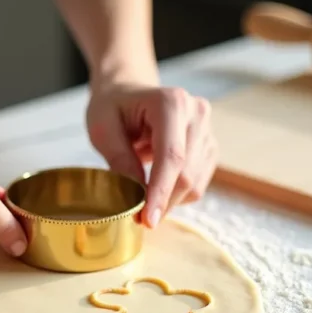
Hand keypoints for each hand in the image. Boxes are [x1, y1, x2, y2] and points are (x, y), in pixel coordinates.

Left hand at [85, 82, 217, 227]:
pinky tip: (157, 184)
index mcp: (170, 102)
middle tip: (138, 219)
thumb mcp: (102, 129)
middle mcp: (196, 113)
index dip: (161, 192)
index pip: (172, 156)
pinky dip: (177, 194)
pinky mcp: (209, 147)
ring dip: (169, 201)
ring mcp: (207, 130)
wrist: (127, 92)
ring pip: (195, 183)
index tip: (148, 220)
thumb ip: (120, 160)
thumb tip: (138, 195)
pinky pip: (198, 183)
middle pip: (187, 173)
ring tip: (142, 197)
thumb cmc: (112, 107)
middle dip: (163, 202)